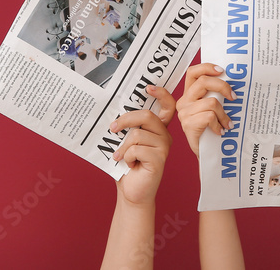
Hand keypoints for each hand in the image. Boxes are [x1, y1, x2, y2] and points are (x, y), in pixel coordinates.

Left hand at [112, 85, 174, 206]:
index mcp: (158, 128)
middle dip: (125, 119)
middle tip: (112, 128)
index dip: (161, 94)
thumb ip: (127, 127)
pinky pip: (136, 149)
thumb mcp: (125, 142)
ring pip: (137, 134)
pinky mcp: (159, 160)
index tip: (148, 88)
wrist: (131, 192)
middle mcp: (164, 135)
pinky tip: (129, 165)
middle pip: (146, 116)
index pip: (167, 106)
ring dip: (122, 147)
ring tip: (120, 156)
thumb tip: (112, 110)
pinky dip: (126, 157)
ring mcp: (163, 147)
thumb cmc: (127, 166)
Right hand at [177, 63, 234, 156]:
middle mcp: (184, 101)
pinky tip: (221, 131)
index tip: (222, 70)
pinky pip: (210, 117)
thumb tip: (233, 83)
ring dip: (224, 113)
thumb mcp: (213, 108)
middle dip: (223, 86)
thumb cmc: (212, 128)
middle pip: (204, 82)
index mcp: (189, 93)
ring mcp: (185, 113)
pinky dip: (219, 124)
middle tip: (233, 97)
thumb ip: (215, 95)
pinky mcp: (188, 124)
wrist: (207, 153)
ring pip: (211, 102)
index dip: (207, 67)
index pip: (193, 72)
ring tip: (228, 123)